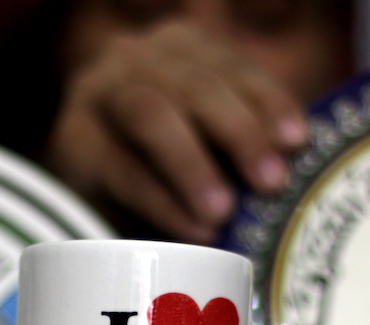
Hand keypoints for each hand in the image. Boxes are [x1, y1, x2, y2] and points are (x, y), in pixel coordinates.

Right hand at [45, 19, 307, 242]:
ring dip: (192, 165)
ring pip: (150, 115)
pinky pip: (120, 167)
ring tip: (224, 213)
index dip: (267, 101)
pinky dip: (161, 201)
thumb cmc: (168, 174)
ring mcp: (99, 93)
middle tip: (271, 183)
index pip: (232, 67)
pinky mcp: (71, 142)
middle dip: (238, 133)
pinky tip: (193, 229)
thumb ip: (243, 150)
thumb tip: (296, 181)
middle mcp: (139, 57)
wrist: (86, 200)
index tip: (298, 142)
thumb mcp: (210, 149)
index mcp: (183, 49)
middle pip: (194, 86)